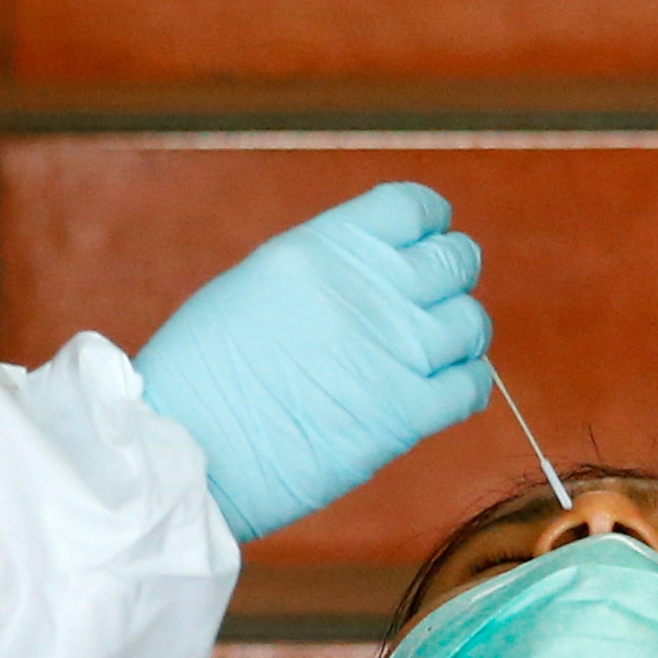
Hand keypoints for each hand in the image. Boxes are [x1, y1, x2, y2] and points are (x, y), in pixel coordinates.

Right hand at [131, 183, 493, 539]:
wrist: (186, 451)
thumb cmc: (199, 376)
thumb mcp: (253, 287)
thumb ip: (320, 273)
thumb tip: (363, 278)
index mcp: (323, 247)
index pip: (413, 206)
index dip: (428, 225)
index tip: (422, 244)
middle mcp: (367, 289)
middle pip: (455, 261)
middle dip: (449, 278)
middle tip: (428, 305)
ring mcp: (393, 351)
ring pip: (471, 322)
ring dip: (456, 335)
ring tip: (430, 353)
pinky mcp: (405, 414)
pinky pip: (472, 386)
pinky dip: (465, 385)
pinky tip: (438, 392)